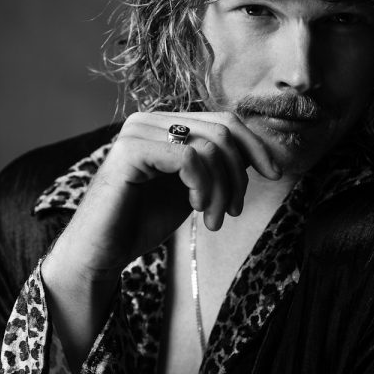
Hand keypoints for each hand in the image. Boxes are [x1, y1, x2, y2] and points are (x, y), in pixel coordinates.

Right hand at [40, 110, 280, 369]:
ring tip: (214, 220)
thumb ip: (216, 167)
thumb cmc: (140, 223)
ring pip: (210, 145)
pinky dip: (203, 186)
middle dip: (238, 174)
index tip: (274, 173)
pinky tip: (196, 208)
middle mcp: (148, 119)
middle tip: (234, 211)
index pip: (224, 120)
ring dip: (222, 189)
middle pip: (222, 130)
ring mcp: (137, 131)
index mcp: (163, 124)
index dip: (254, 145)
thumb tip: (256, 151)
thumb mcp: (191, 189)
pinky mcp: (130, 150)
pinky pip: (189, 157)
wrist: (99, 253)